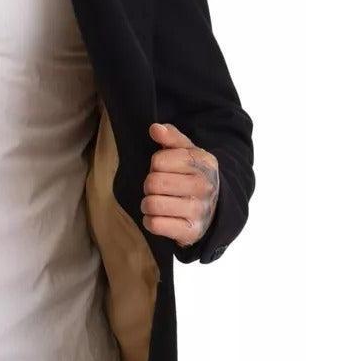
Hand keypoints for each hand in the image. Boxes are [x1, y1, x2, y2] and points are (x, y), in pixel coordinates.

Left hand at [142, 122, 219, 246]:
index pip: (158, 160)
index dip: (155, 165)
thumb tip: (155, 128)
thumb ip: (171, 138)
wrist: (213, 211)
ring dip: (147, 204)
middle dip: (149, 186)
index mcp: (203, 163)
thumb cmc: (192, 177)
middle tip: (158, 189)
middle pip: (153, 182)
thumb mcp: (187, 153)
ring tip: (157, 203)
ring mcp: (198, 210)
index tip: (164, 170)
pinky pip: (155, 224)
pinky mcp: (190, 232)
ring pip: (151, 204)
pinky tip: (159, 217)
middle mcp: (205, 186)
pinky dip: (150, 222)